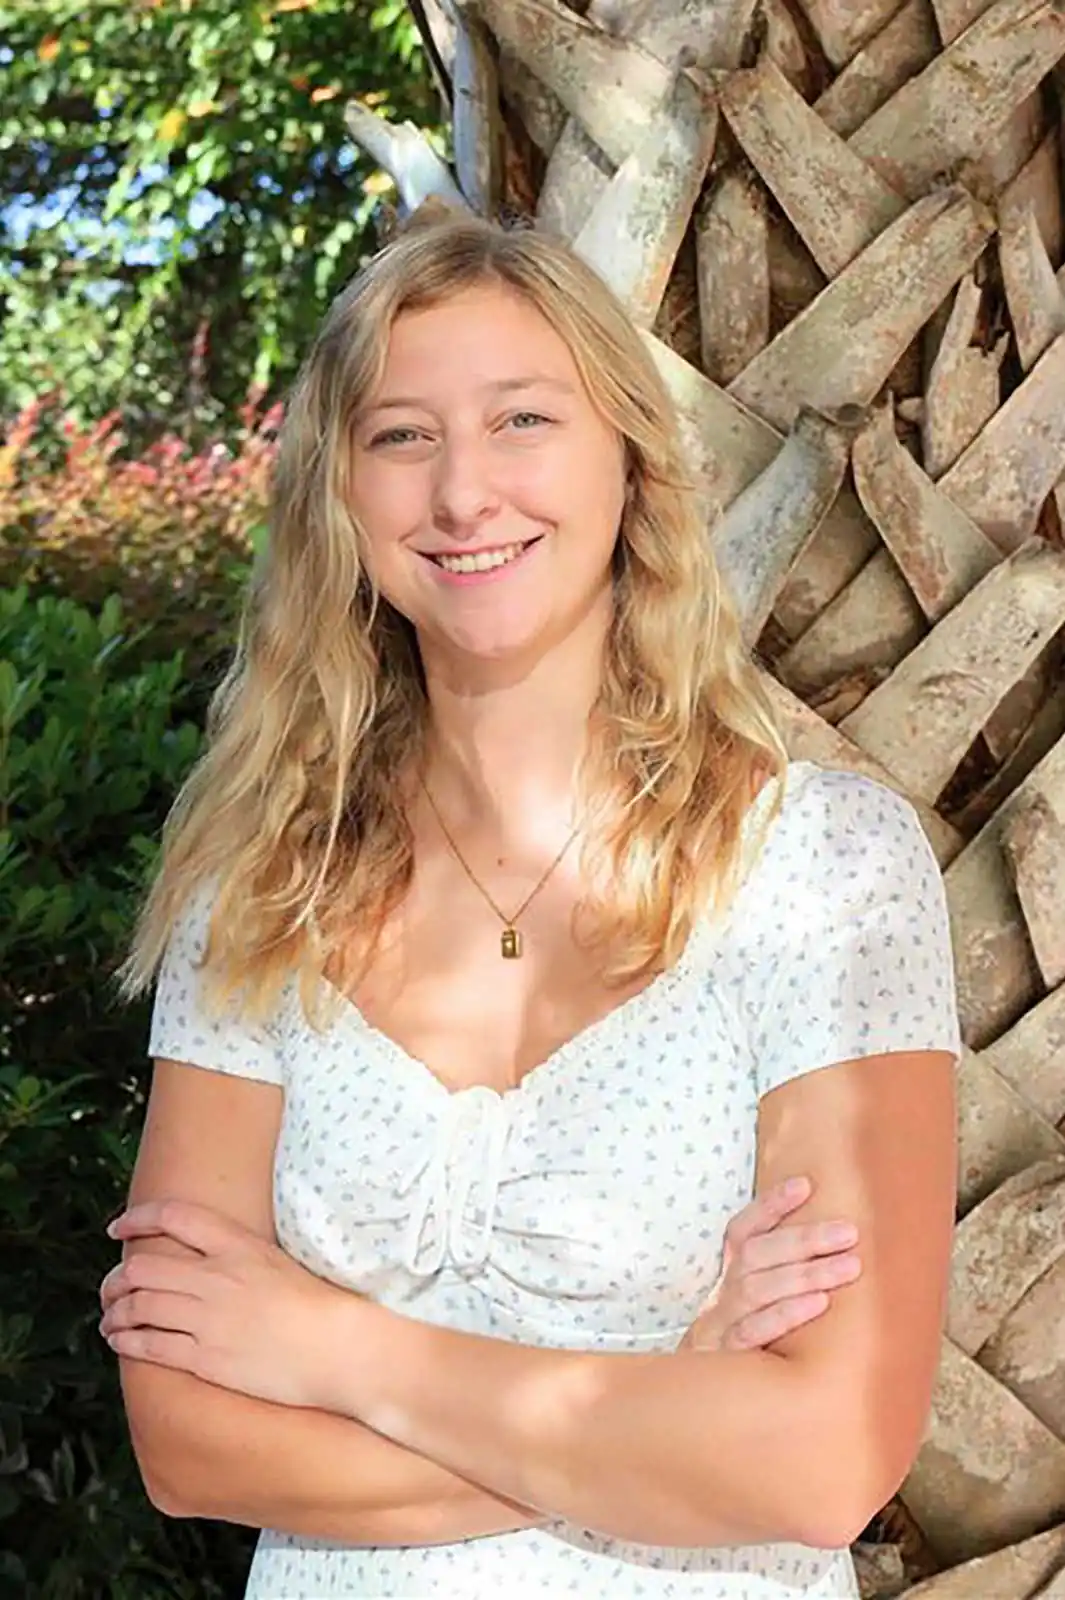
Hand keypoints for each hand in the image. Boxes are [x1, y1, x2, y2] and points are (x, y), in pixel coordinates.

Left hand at [99, 1201, 351, 1409]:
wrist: (338, 1348)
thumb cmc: (319, 1304)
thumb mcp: (278, 1260)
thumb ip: (238, 1254)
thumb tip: (205, 1257)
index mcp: (238, 1245)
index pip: (174, 1217)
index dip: (138, 1219)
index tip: (118, 1229)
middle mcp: (217, 1277)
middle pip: (143, 1267)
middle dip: (116, 1279)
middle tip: (110, 1288)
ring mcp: (209, 1319)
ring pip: (139, 1307)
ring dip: (115, 1312)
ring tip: (110, 1318)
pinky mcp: (207, 1358)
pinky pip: (150, 1346)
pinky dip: (126, 1341)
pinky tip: (121, 1341)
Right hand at [679, 1177, 859, 1353]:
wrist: (695, 1408)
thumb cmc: (743, 1352)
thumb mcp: (753, 1314)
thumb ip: (781, 1282)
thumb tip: (835, 1249)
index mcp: (728, 1280)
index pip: (742, 1232)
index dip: (770, 1206)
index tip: (806, 1185)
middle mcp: (721, 1297)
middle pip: (755, 1255)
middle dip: (804, 1239)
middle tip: (849, 1232)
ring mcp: (719, 1327)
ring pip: (756, 1289)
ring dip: (805, 1274)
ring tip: (848, 1266)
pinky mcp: (725, 1359)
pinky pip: (753, 1332)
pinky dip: (785, 1314)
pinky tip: (818, 1305)